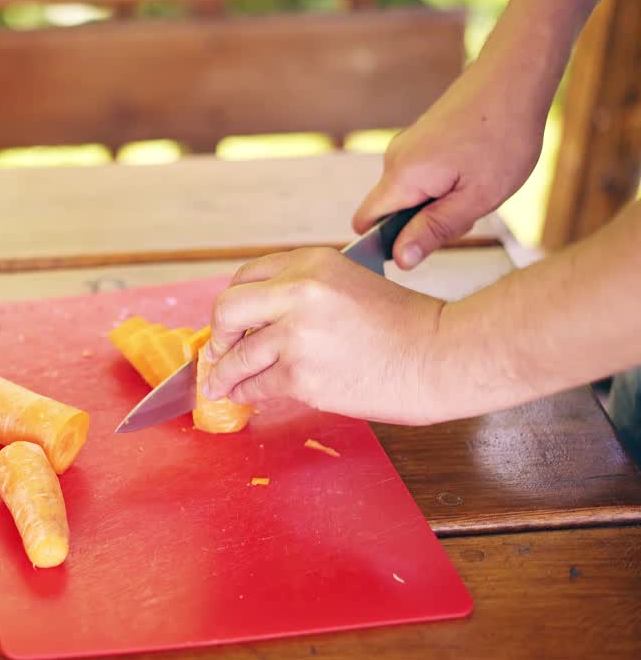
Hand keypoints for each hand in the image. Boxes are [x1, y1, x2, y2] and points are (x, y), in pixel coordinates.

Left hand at [203, 248, 446, 424]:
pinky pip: (255, 385)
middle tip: (217, 350)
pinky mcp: (301, 375)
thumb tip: (264, 320)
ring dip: (221, 373)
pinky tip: (243, 396)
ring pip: (236, 355)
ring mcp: (296, 336)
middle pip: (227, 310)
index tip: (229, 322)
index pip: (247, 277)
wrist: (443, 355)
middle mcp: (298, 293)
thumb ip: (307, 293)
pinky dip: (244, 393)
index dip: (234, 303)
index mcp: (312, 263)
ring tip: (215, 384)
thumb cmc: (408, 325)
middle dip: (217, 334)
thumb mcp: (352, 283)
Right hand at [353, 65, 545, 269]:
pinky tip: (475, 172)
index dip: (382, 244)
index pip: (364, 223)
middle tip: (467, 213)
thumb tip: (400, 260)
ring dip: (438, 204)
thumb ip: (434, 230)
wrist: (514, 77)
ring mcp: (406, 147)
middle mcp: (394, 160)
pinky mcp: (421, 140)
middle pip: (390, 211)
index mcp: (402, 177)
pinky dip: (444, 186)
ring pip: (409, 195)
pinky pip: (421, 177)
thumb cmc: (502, 137)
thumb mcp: (476, 198)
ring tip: (477, 187)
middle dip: (422, 224)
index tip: (418, 248)